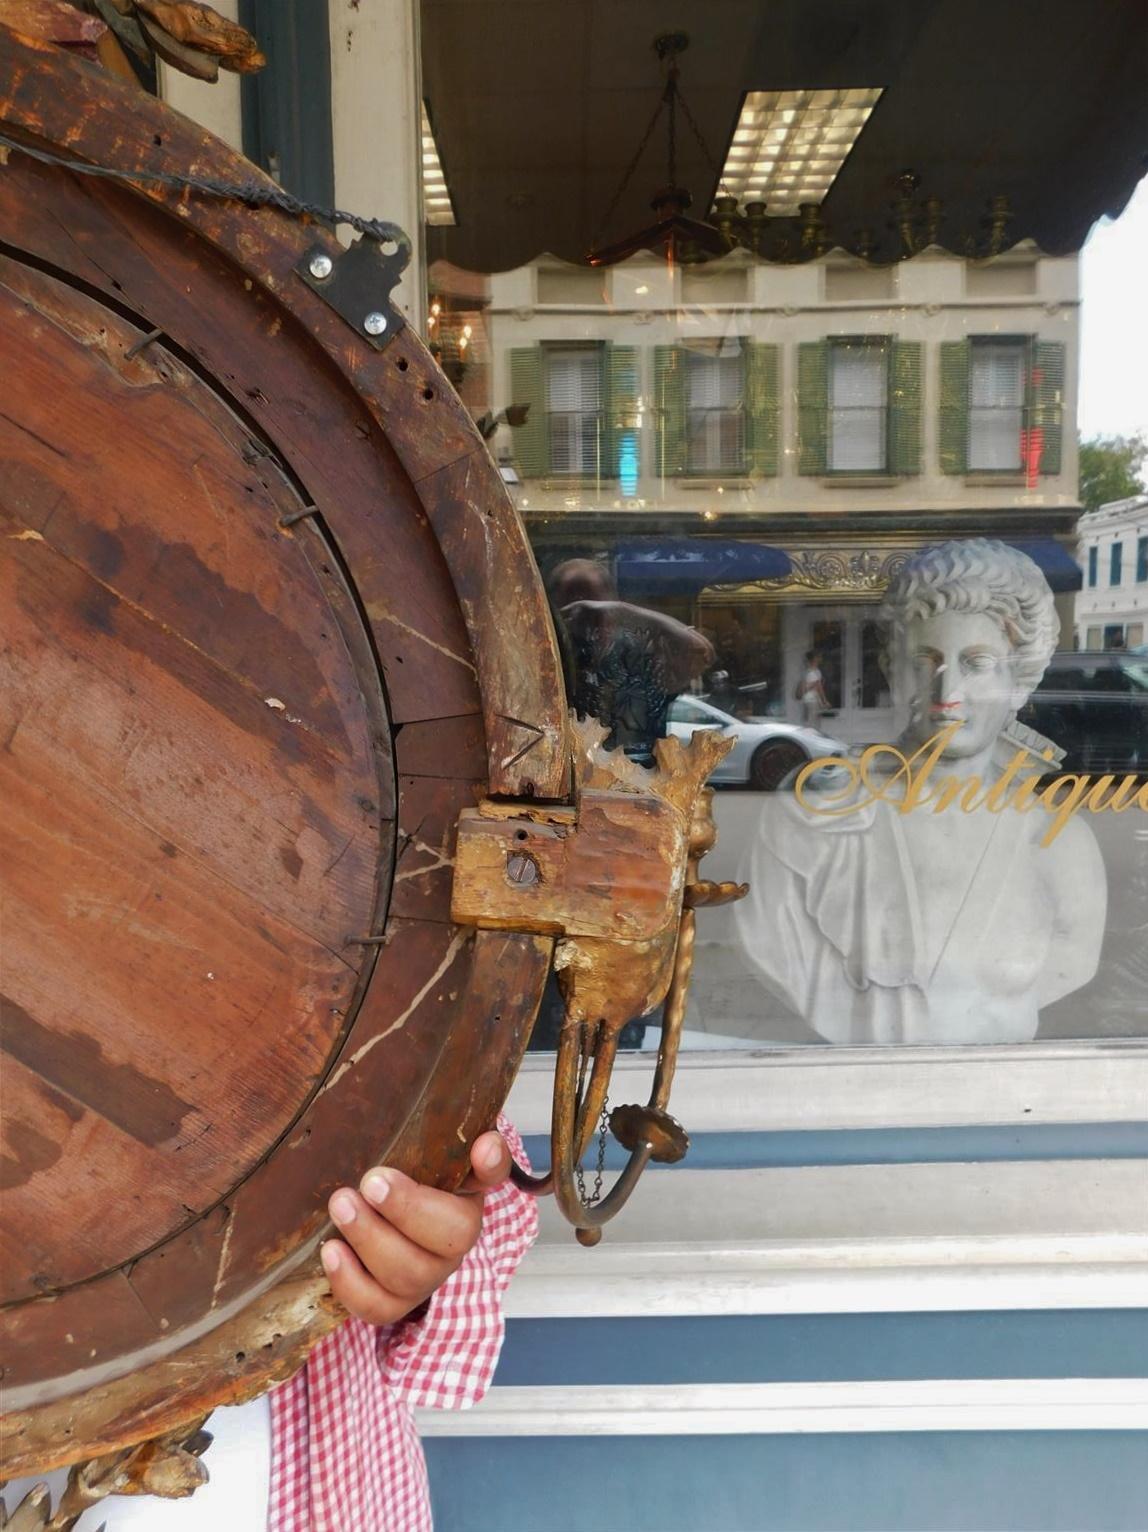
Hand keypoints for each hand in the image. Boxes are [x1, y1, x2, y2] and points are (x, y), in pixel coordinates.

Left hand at [320, 1130, 512, 1325]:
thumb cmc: (402, 1182)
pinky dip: (351, 1282)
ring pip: (409, 1276)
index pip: (491, 1177)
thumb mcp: (424, 1155)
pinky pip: (378, 1307)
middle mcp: (456, 1243)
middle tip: (369, 1182)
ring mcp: (426, 1278)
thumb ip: (457, 1143)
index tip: (477, 1146)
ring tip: (341, 1206)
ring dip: (370, 1240)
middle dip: (405, 1210)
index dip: (488, 1165)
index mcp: (468, 1192)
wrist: (373, 1215)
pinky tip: (332, 1251)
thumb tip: (487, 1145)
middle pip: (449, 1239)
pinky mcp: (394, 1302)